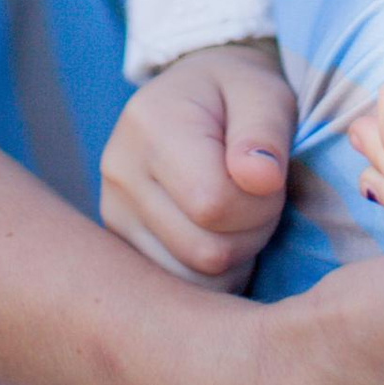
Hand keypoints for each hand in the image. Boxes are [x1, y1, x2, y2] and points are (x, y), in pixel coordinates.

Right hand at [100, 41, 295, 285]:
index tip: (270, 179)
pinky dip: (211, 275)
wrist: (195, 96)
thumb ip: (264, 133)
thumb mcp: (263, 94)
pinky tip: (217, 235)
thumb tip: (261, 180)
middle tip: (259, 198)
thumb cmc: (238, 94)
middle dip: (251, 233)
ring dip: (233, 258)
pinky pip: (179, 290)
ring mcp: (113, 212)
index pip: (214, 204)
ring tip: (235, 213)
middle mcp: (119, 172)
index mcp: (151, 125)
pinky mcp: (120, 244)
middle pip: (205, 251)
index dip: (260, 204)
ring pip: (193, 280)